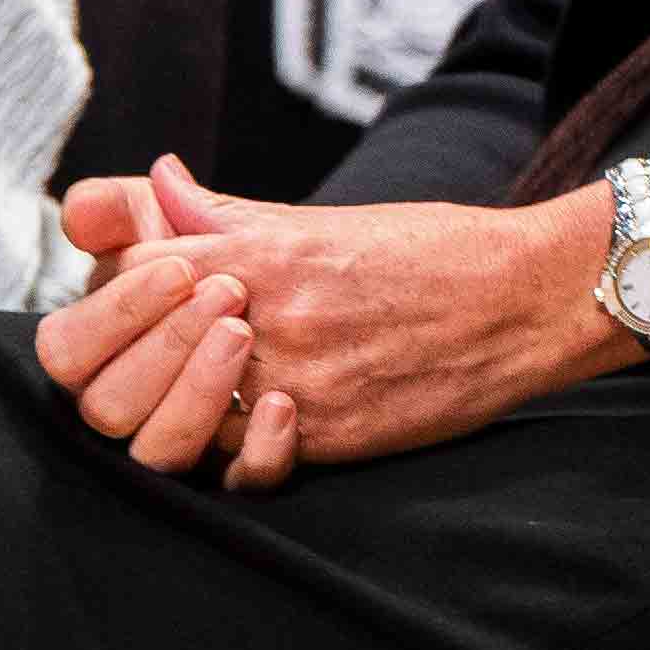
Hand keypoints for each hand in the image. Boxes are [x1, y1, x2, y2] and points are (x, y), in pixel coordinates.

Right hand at [33, 164, 291, 483]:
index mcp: (99, 351)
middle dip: (164, 347)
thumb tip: (85, 207)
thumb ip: (129, 211)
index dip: (116, 313)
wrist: (344, 290)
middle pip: (107, 407)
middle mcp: (132, 405)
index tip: (182, 270)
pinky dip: (259, 451)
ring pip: (158, 452)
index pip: (66, 352)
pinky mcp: (243, 467)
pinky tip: (284, 405)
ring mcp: (186, 441)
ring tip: (245, 334)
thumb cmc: (239, 254)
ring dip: (198, 392)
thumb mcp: (188, 223)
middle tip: (229, 295)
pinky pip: (237, 485)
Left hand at [39, 156, 625, 484]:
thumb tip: (158, 182)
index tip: (143, 296)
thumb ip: (227, 214)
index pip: (128, 277)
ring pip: (172, 425)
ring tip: (207, 394)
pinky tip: (258, 425)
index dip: (120, 291)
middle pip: (129, 365)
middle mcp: (265, 317)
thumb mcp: (325, 221)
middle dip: (131, 362)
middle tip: (159, 359)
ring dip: (180, 411)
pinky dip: (238, 452)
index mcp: (260, 253)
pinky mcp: (327, 434)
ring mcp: (293, 382)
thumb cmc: (433, 251)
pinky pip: (241, 468)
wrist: (529, 296)